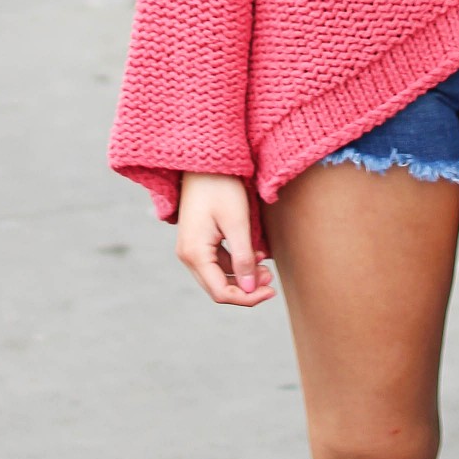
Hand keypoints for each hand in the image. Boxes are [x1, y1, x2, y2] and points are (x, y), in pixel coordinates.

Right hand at [175, 174, 276, 306]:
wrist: (204, 161)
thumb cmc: (221, 187)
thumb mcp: (237, 223)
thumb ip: (243, 258)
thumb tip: (249, 289)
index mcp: (194, 253)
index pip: (221, 292)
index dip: (247, 297)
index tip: (271, 290)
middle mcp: (188, 255)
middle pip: (218, 287)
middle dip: (246, 288)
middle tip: (271, 280)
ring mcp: (191, 248)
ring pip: (218, 276)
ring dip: (243, 276)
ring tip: (267, 267)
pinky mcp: (198, 240)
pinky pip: (217, 262)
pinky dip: (236, 263)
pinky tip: (255, 254)